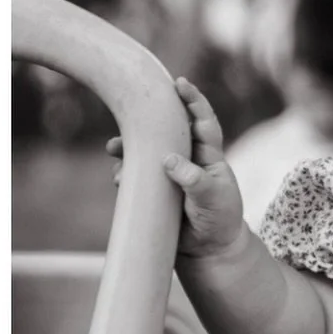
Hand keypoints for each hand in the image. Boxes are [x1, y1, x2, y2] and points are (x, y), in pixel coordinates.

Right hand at [106, 77, 246, 258]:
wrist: (209, 250)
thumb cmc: (220, 219)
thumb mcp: (213, 199)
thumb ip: (194, 180)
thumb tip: (167, 160)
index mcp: (209, 155)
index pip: (202, 122)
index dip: (193, 101)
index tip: (180, 84)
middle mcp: (188, 158)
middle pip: (166, 131)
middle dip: (148, 120)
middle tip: (131, 110)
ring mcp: (169, 173)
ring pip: (145, 152)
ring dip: (127, 148)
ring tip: (113, 148)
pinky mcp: (155, 190)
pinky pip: (135, 177)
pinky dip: (124, 175)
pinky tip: (118, 178)